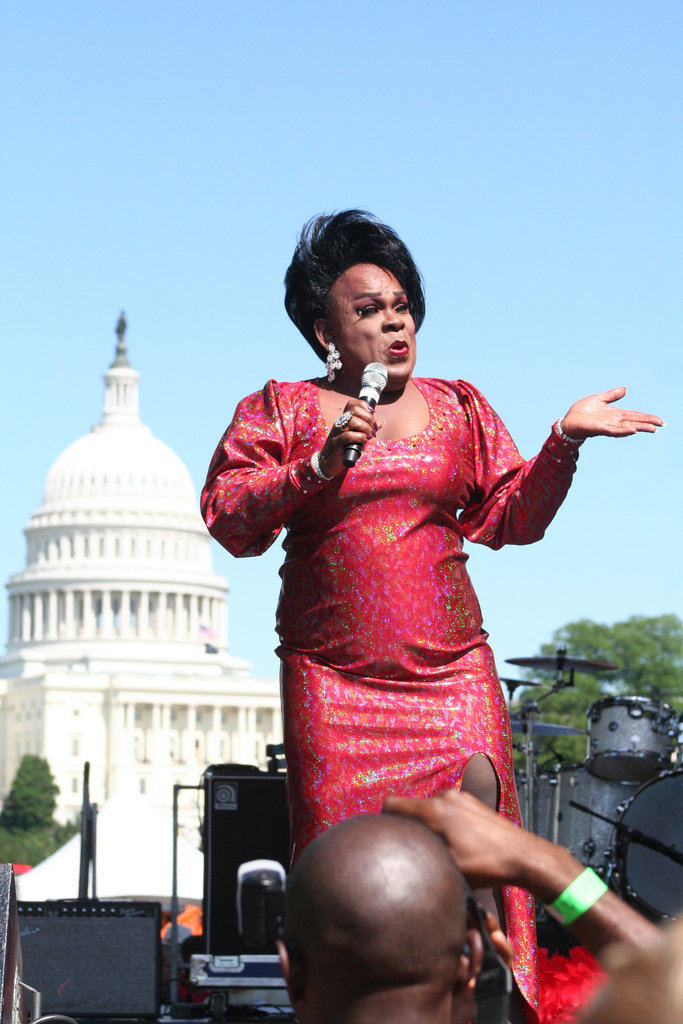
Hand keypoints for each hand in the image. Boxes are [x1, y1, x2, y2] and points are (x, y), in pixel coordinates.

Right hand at [317, 399, 379, 476]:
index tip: (372, 413)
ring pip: (352, 421)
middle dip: (368, 417)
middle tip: (373, 428)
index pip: (352, 404)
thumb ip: (368, 429)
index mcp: (345, 420)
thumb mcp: (358, 437)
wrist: (327, 462)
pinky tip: (364, 440)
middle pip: (354, 410)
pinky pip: (348, 436)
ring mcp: (337, 432)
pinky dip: (359, 437)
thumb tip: (380, 422)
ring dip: (365, 427)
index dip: (364, 405)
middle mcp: (340, 423)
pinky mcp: (336, 443)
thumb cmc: (344, 449)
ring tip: (370, 435)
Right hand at [383, 789, 535, 889]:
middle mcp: (444, 797)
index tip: (392, 840)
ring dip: (429, 826)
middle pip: (410, 808)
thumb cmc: (488, 865)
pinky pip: (446, 809)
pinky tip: (458, 843)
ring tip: (441, 849)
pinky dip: (444, 823)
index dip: (386, 822)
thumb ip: (421, 856)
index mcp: (434, 811)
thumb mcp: (448, 868)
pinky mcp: (471, 801)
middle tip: (418, 850)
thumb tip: (400, 857)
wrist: (523, 856)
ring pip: (429, 809)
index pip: (391, 805)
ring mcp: (459, 797)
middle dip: (410, 827)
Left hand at [560, 387, 663, 440]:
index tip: (659, 420)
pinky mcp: (599, 428)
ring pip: (627, 427)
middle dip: (648, 423)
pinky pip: (613, 430)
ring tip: (652, 429)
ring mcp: (608, 426)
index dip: (647, 417)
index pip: (634, 415)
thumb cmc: (581, 412)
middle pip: (635, 422)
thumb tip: (626, 389)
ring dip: (640, 427)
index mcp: (615, 414)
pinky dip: (623, 431)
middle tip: (662, 425)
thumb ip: (612, 395)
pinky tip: (633, 430)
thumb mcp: (599, 399)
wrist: (568, 421)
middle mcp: (614, 421)